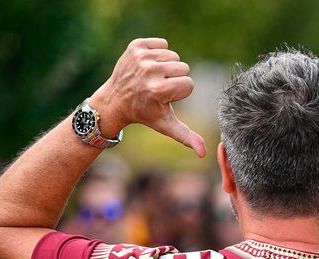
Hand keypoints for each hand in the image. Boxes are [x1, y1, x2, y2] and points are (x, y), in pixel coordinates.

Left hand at [90, 38, 205, 156]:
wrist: (115, 100)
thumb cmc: (145, 114)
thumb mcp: (166, 126)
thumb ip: (187, 137)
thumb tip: (204, 154)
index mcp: (159, 90)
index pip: (189, 84)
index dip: (180, 92)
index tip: (164, 98)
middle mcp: (149, 71)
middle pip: (183, 68)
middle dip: (175, 78)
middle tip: (159, 87)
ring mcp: (141, 57)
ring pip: (173, 55)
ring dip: (167, 67)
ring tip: (153, 77)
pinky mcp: (136, 46)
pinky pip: (162, 43)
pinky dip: (158, 53)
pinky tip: (148, 65)